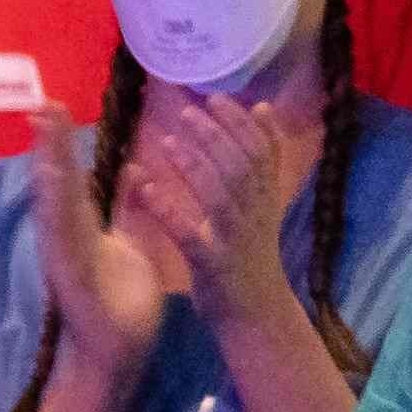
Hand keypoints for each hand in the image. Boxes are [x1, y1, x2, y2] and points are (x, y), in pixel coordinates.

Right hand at [27, 111, 172, 378]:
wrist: (116, 355)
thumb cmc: (122, 306)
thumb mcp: (133, 246)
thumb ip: (132, 209)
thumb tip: (135, 170)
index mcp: (83, 230)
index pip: (73, 179)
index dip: (62, 145)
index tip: (55, 109)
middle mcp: (67, 237)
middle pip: (57, 183)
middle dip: (49, 145)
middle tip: (42, 103)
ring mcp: (64, 256)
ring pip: (54, 203)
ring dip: (47, 165)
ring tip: (43, 130)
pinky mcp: (69, 274)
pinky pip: (63, 236)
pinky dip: (55, 207)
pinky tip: (52, 182)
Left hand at [117, 87, 304, 335]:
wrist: (256, 313)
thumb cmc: (251, 252)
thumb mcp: (262, 203)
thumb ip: (263, 159)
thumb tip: (262, 108)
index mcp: (265, 199)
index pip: (263, 152)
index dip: (244, 124)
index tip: (222, 97)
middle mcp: (255, 215)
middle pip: (243, 167)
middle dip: (218, 136)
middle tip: (190, 110)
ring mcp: (235, 240)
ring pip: (220, 196)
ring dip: (195, 166)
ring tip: (169, 141)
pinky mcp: (212, 264)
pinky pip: (189, 235)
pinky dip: (168, 210)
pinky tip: (146, 189)